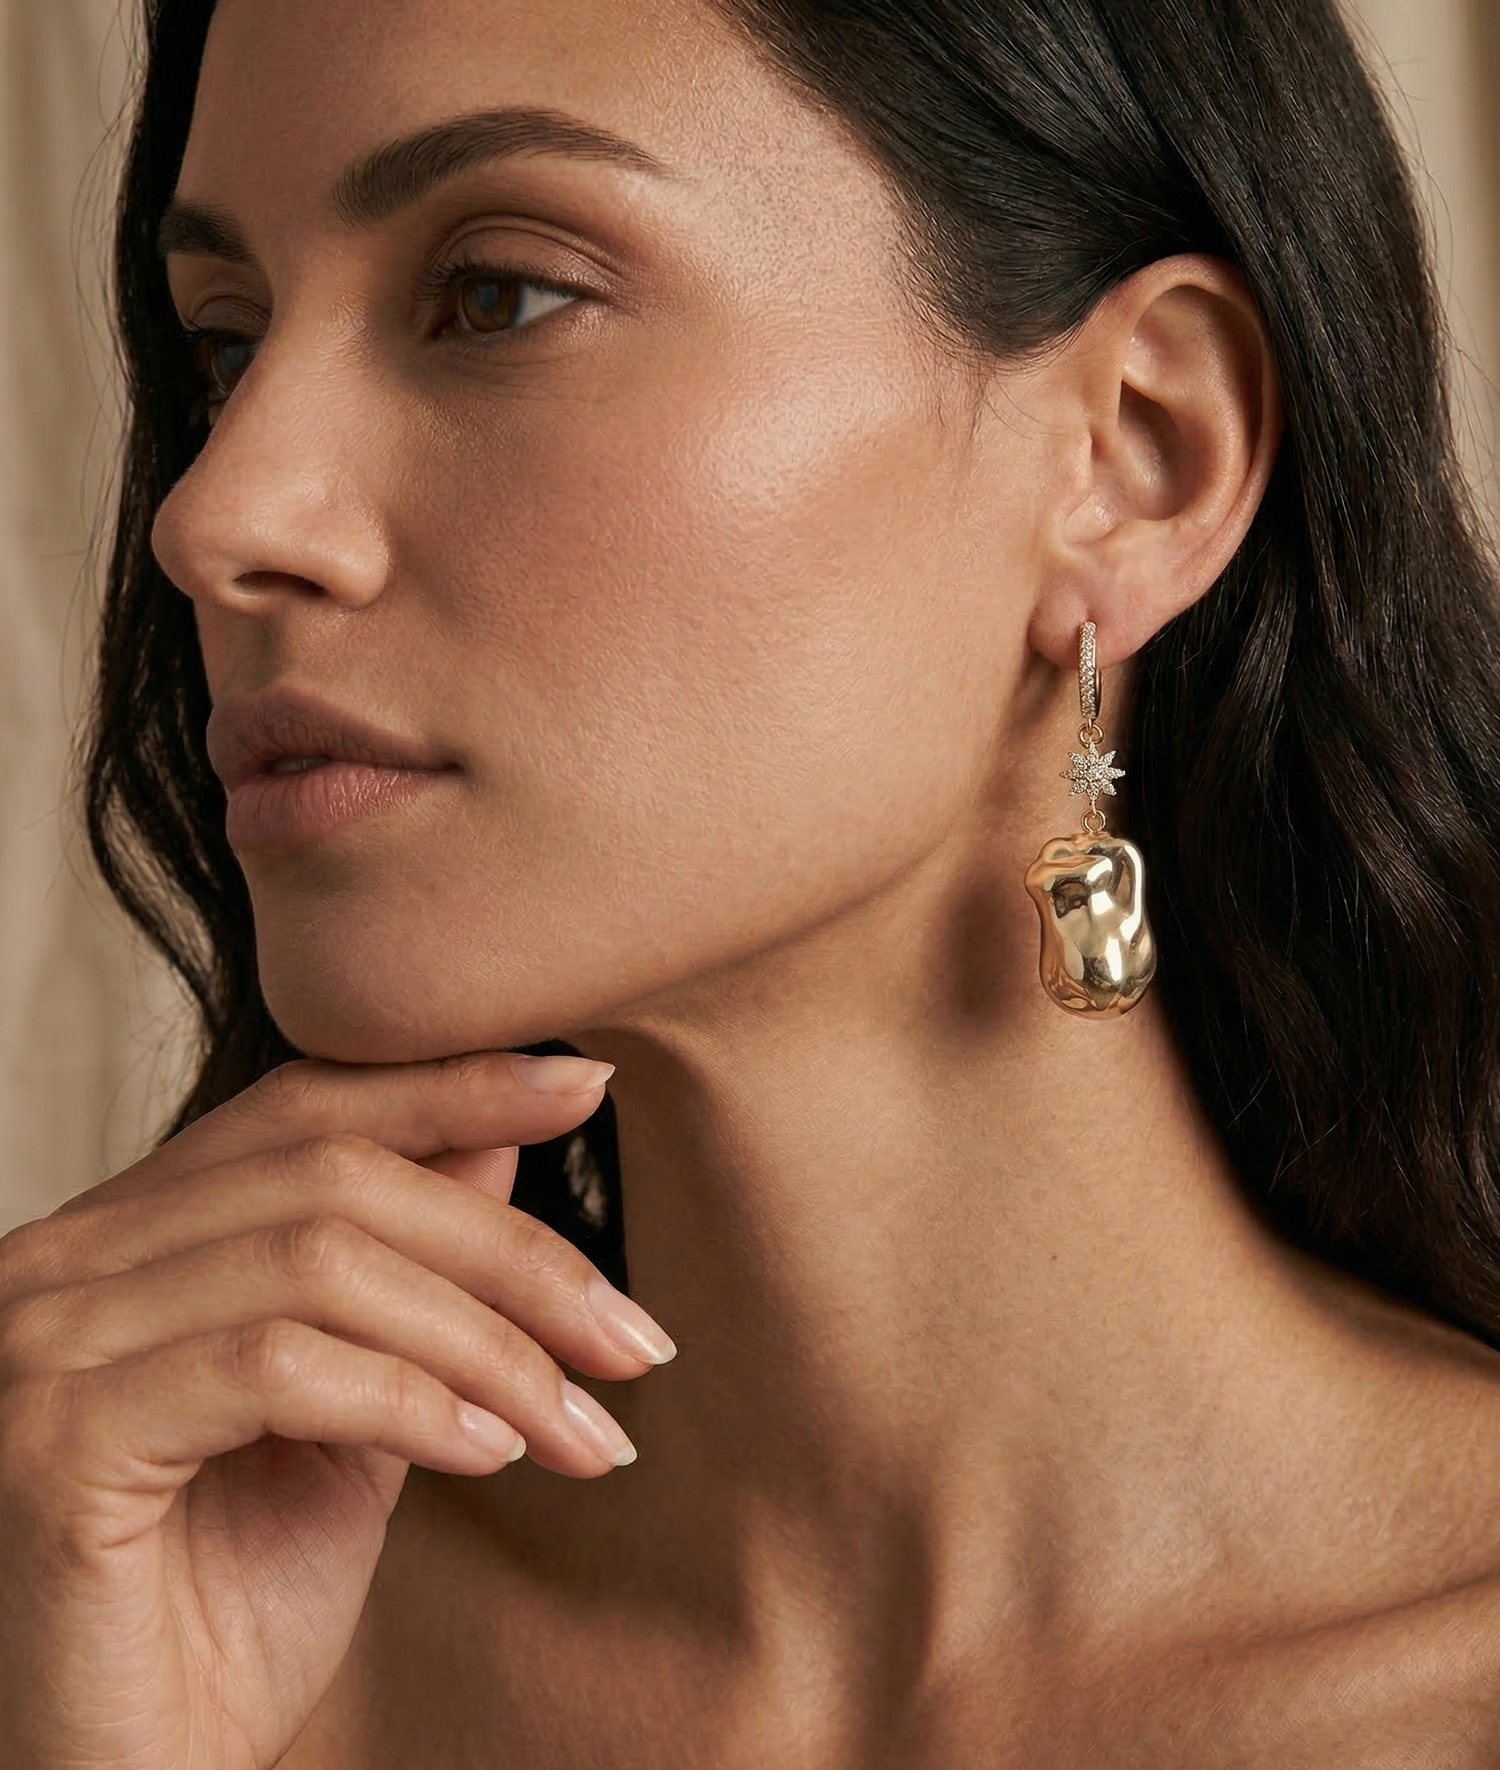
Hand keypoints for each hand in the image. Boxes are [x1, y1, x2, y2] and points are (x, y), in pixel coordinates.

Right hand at [0, 1050, 671, 1769]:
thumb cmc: (228, 1615)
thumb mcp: (352, 1423)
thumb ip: (407, 1285)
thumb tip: (498, 1138)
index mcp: (127, 1240)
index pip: (302, 1106)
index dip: (449, 1084)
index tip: (585, 1086)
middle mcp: (66, 1262)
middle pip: (333, 1175)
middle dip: (512, 1253)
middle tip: (633, 1339)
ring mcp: (44, 1342)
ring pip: (318, 1263)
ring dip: (488, 1343)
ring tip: (582, 1426)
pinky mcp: (53, 1438)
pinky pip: (277, 1367)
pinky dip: (413, 1400)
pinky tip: (493, 1456)